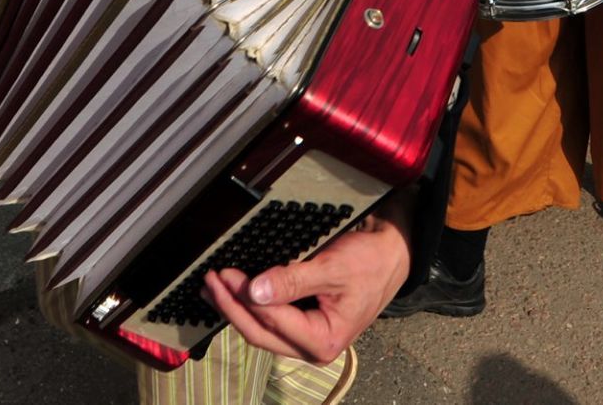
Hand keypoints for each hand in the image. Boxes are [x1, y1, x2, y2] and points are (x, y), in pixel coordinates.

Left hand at [202, 210, 411, 364]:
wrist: (392, 255)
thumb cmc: (370, 262)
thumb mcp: (333, 268)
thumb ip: (293, 281)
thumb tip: (255, 291)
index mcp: (324, 340)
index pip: (272, 321)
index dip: (244, 299)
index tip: (224, 275)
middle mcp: (313, 348)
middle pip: (261, 333)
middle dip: (232, 307)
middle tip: (210, 281)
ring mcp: (307, 339)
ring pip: (261, 330)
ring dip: (235, 310)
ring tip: (212, 289)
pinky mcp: (303, 327)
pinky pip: (270, 322)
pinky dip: (250, 308)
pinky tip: (233, 295)